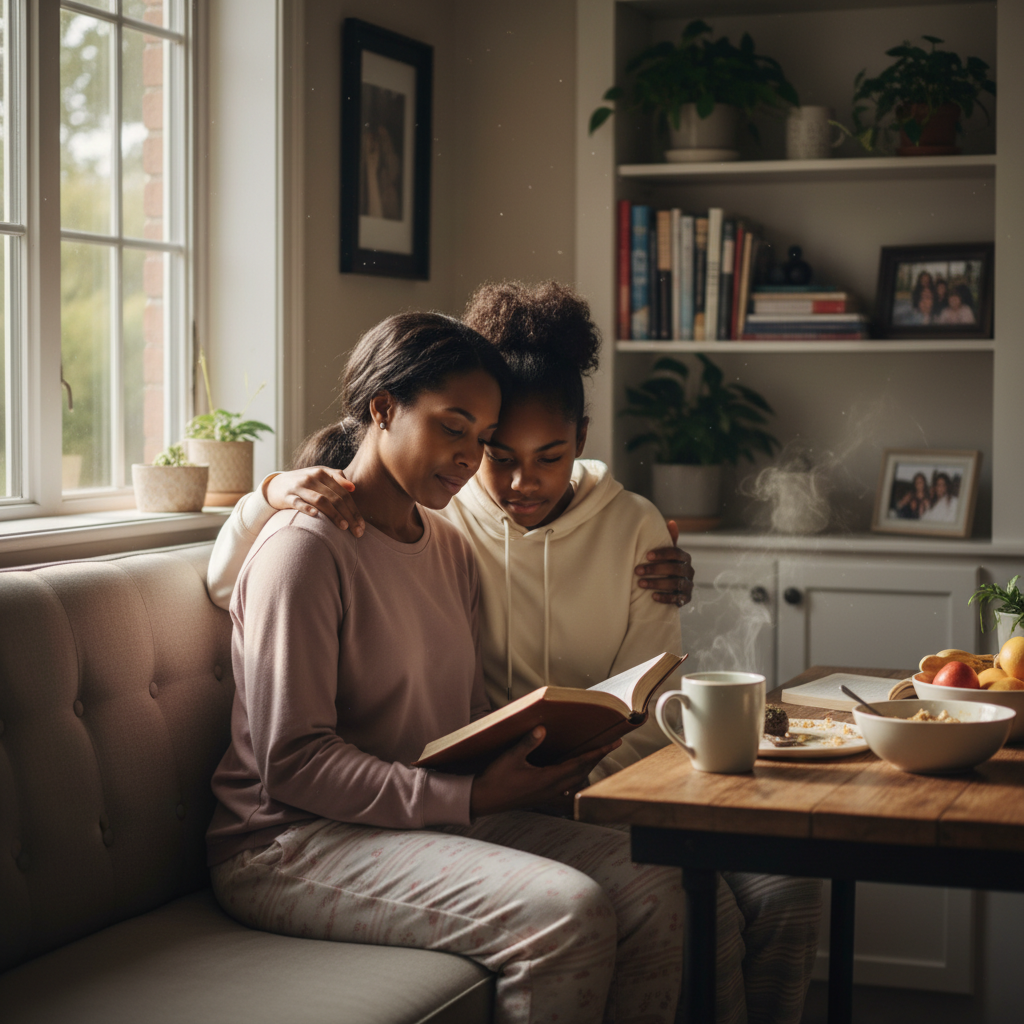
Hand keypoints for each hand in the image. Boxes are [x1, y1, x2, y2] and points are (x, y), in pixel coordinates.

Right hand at [265, 467, 364, 536]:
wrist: (275, 485)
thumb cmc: (304, 483)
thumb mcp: (319, 475)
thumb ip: (336, 477)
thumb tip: (353, 488)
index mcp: (322, 473)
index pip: (344, 493)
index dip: (354, 510)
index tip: (362, 525)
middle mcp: (312, 478)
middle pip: (335, 498)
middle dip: (349, 515)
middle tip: (358, 532)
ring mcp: (299, 487)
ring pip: (320, 500)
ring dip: (334, 514)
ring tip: (344, 527)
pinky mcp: (287, 497)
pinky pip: (298, 503)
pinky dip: (307, 508)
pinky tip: (316, 516)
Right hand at [469, 727, 620, 817]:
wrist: (482, 800)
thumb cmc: (495, 778)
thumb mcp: (510, 757)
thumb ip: (528, 743)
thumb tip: (542, 729)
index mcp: (548, 779)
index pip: (580, 764)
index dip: (598, 752)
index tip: (613, 743)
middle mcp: (552, 789)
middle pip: (583, 773)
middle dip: (597, 758)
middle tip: (610, 745)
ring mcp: (548, 796)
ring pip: (576, 783)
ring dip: (588, 769)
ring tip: (595, 757)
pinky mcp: (541, 798)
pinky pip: (566, 792)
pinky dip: (575, 782)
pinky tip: (574, 780)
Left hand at [635, 520, 693, 606]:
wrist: (671, 588)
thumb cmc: (665, 565)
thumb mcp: (666, 553)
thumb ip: (668, 539)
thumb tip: (671, 522)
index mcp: (685, 558)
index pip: (677, 553)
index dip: (662, 554)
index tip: (646, 556)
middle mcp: (689, 571)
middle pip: (675, 569)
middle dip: (655, 570)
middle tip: (637, 571)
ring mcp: (689, 585)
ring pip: (676, 584)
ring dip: (657, 583)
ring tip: (640, 583)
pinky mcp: (686, 598)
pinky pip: (678, 599)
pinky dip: (665, 597)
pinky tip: (653, 597)